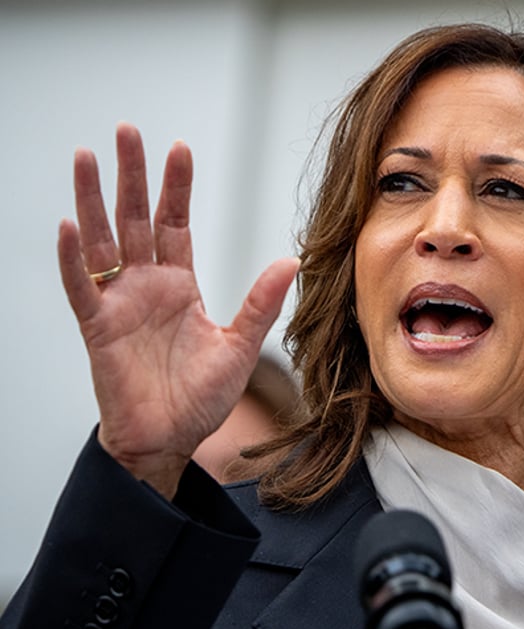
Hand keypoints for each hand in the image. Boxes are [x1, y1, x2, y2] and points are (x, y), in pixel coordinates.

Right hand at [58, 122, 298, 497]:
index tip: (179, 148)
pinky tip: (68, 227)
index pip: (175, 224)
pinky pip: (82, 288)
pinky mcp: (98, 328)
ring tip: (86, 157)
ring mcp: (120, 304)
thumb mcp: (239, 346)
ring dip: (93, 200)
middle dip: (132, 175)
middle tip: (127, 130)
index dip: (176, 187)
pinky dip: (73, 260)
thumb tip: (291, 262)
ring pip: (102, 242)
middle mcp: (147, 286)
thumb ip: (260, 303)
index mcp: (180, 285)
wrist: (170, 438)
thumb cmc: (200, 397)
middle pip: (135, 219)